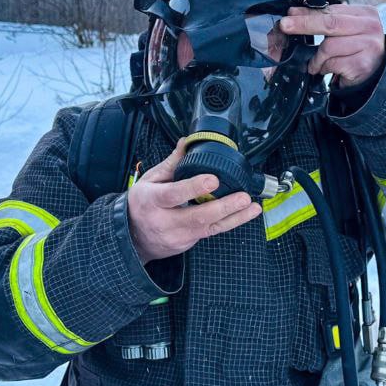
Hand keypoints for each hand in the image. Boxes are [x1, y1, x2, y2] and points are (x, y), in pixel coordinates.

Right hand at [127, 140, 262, 263]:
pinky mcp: (187, 243)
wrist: (134, 237)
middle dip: (224, 207)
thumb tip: (187, 142)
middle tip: (243, 197)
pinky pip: (210, 233)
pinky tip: (244, 214)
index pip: (174, 194)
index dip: (194, 187)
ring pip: (209, 228)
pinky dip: (229, 222)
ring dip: (234, 217)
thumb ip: (171, 164)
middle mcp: (164, 221)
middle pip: (197, 216)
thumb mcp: (150, 181)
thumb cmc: (142, 205)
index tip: (213, 180)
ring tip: (252, 207)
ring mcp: (177, 236)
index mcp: (152, 201)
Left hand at [278, 4, 384, 86]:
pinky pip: (332, 63)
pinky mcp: (362, 64)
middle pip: (330, 23)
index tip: (290, 13)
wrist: (375, 74)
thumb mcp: (347, 29)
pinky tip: (325, 69)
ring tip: (316, 63)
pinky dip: (324, 67)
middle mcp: (370, 27)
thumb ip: (330, 16)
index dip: (309, 12)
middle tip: (285, 25)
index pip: (332, 10)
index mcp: (366, 13)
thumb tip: (298, 8)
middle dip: (304, 24)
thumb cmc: (356, 49)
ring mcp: (368, 46)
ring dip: (317, 57)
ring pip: (329, 46)